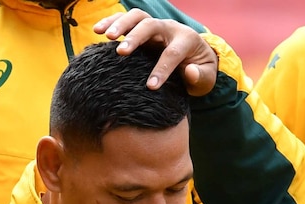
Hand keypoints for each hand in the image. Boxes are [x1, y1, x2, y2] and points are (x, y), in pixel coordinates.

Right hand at [93, 9, 217, 95]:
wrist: (197, 57)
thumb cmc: (200, 70)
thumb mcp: (206, 78)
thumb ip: (200, 76)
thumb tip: (190, 71)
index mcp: (188, 40)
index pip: (173, 52)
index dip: (162, 69)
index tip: (151, 86)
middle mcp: (170, 28)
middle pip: (151, 26)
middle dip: (136, 38)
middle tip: (121, 53)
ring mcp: (156, 26)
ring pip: (137, 16)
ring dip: (120, 24)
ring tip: (106, 36)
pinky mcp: (143, 27)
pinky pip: (127, 18)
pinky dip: (112, 21)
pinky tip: (97, 30)